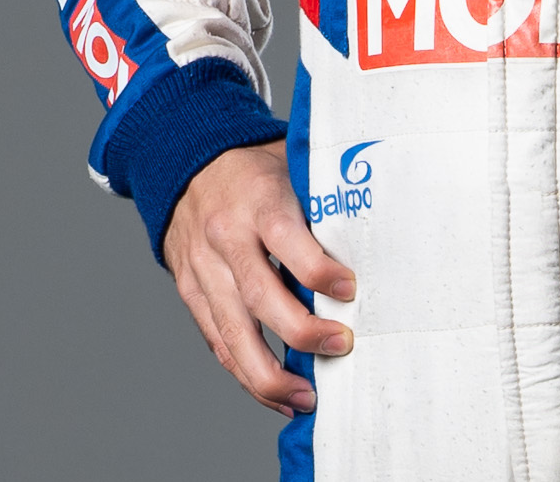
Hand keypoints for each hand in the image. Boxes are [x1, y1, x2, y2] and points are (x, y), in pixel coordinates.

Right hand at [165, 143, 356, 415]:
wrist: (184, 162)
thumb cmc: (254, 169)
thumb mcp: (288, 165)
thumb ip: (321, 200)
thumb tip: (375, 236)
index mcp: (256, 200)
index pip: (286, 238)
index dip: (317, 269)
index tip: (350, 291)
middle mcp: (225, 237)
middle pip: (259, 295)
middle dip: (301, 330)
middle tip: (341, 346)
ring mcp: (204, 269)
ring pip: (233, 332)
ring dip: (270, 374)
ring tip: (307, 397)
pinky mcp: (191, 292)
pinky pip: (218, 341)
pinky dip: (246, 373)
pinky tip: (277, 393)